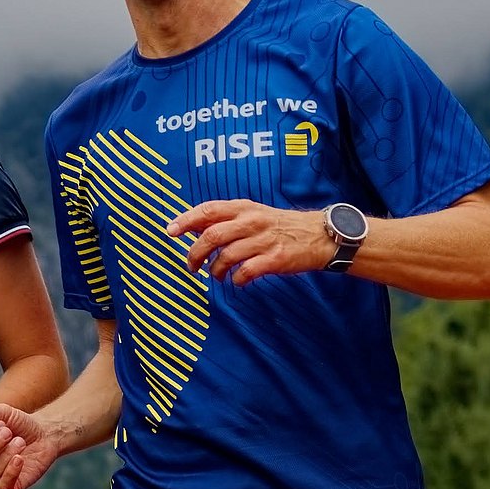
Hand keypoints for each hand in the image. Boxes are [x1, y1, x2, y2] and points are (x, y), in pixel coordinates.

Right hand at [0, 404, 60, 488]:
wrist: (42, 434)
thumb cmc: (19, 424)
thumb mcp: (5, 412)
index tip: (2, 423)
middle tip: (9, 433)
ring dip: (8, 454)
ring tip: (21, 442)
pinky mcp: (8, 488)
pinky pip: (2, 488)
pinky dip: (11, 472)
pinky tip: (20, 458)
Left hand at [166, 198, 333, 284]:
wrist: (319, 235)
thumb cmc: (280, 226)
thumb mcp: (253, 213)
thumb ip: (226, 220)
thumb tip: (194, 228)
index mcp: (243, 208)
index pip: (208, 210)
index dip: (186, 220)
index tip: (171, 231)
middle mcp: (251, 221)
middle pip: (212, 236)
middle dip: (195, 254)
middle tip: (191, 266)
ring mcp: (264, 240)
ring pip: (226, 256)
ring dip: (215, 270)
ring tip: (217, 275)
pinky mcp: (275, 259)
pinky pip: (246, 272)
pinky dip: (236, 279)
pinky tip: (237, 280)